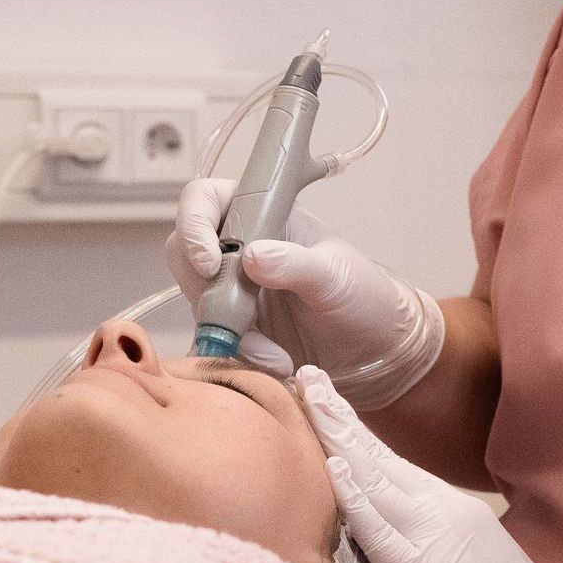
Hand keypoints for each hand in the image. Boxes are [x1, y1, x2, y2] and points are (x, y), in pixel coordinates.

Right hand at [166, 180, 444, 409]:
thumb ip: (295, 263)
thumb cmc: (364, 296)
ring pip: (198, 301)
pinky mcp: (236, 328)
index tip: (211, 262)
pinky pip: (215, 338)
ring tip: (276, 355)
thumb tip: (251, 255)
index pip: (205, 199)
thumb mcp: (335, 276)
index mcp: (264, 214)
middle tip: (239, 319)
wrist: (377, 350)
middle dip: (207, 290)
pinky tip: (276, 364)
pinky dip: (239, 353)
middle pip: (185, 253)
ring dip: (229, 331)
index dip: (194, 224)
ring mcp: (234, 289)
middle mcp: (240, 246)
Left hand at [296, 366, 562, 562]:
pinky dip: (356, 494)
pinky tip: (335, 465)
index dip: (353, 427)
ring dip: (337, 437)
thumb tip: (380, 532)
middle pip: (377, 454)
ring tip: (309, 399)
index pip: (388, 459)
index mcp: (447, 506)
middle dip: (337, 415)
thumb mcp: (464, 559)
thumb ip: (424, 538)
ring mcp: (432, 536)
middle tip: (305, 376)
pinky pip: (379, 529)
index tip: (324, 394)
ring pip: (374, 477)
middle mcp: (440, 509)